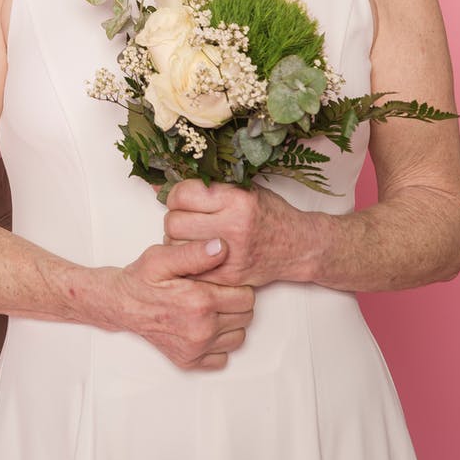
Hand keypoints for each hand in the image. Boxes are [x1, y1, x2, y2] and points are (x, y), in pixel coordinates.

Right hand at [107, 237, 254, 369]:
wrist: (120, 304)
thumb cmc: (141, 279)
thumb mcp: (163, 257)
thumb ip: (194, 252)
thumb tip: (221, 246)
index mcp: (199, 302)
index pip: (247, 296)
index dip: (238, 285)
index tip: (223, 280)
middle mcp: (201, 330)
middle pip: (245, 316)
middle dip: (235, 302)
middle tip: (215, 292)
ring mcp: (196, 349)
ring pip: (238, 337)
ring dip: (229, 323)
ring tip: (210, 308)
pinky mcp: (190, 361)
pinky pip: (223, 357)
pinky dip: (218, 344)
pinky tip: (204, 327)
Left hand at [165, 180, 315, 287]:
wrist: (298, 246)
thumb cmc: (269, 213)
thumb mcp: (243, 188)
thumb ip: (209, 185)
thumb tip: (160, 183)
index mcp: (236, 199)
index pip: (183, 194)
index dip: (177, 195)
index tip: (184, 199)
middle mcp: (233, 226)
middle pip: (174, 222)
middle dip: (175, 218)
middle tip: (186, 218)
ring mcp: (230, 255)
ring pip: (176, 246)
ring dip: (177, 240)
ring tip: (192, 236)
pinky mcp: (227, 276)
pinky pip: (189, 268)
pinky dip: (187, 260)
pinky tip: (198, 253)